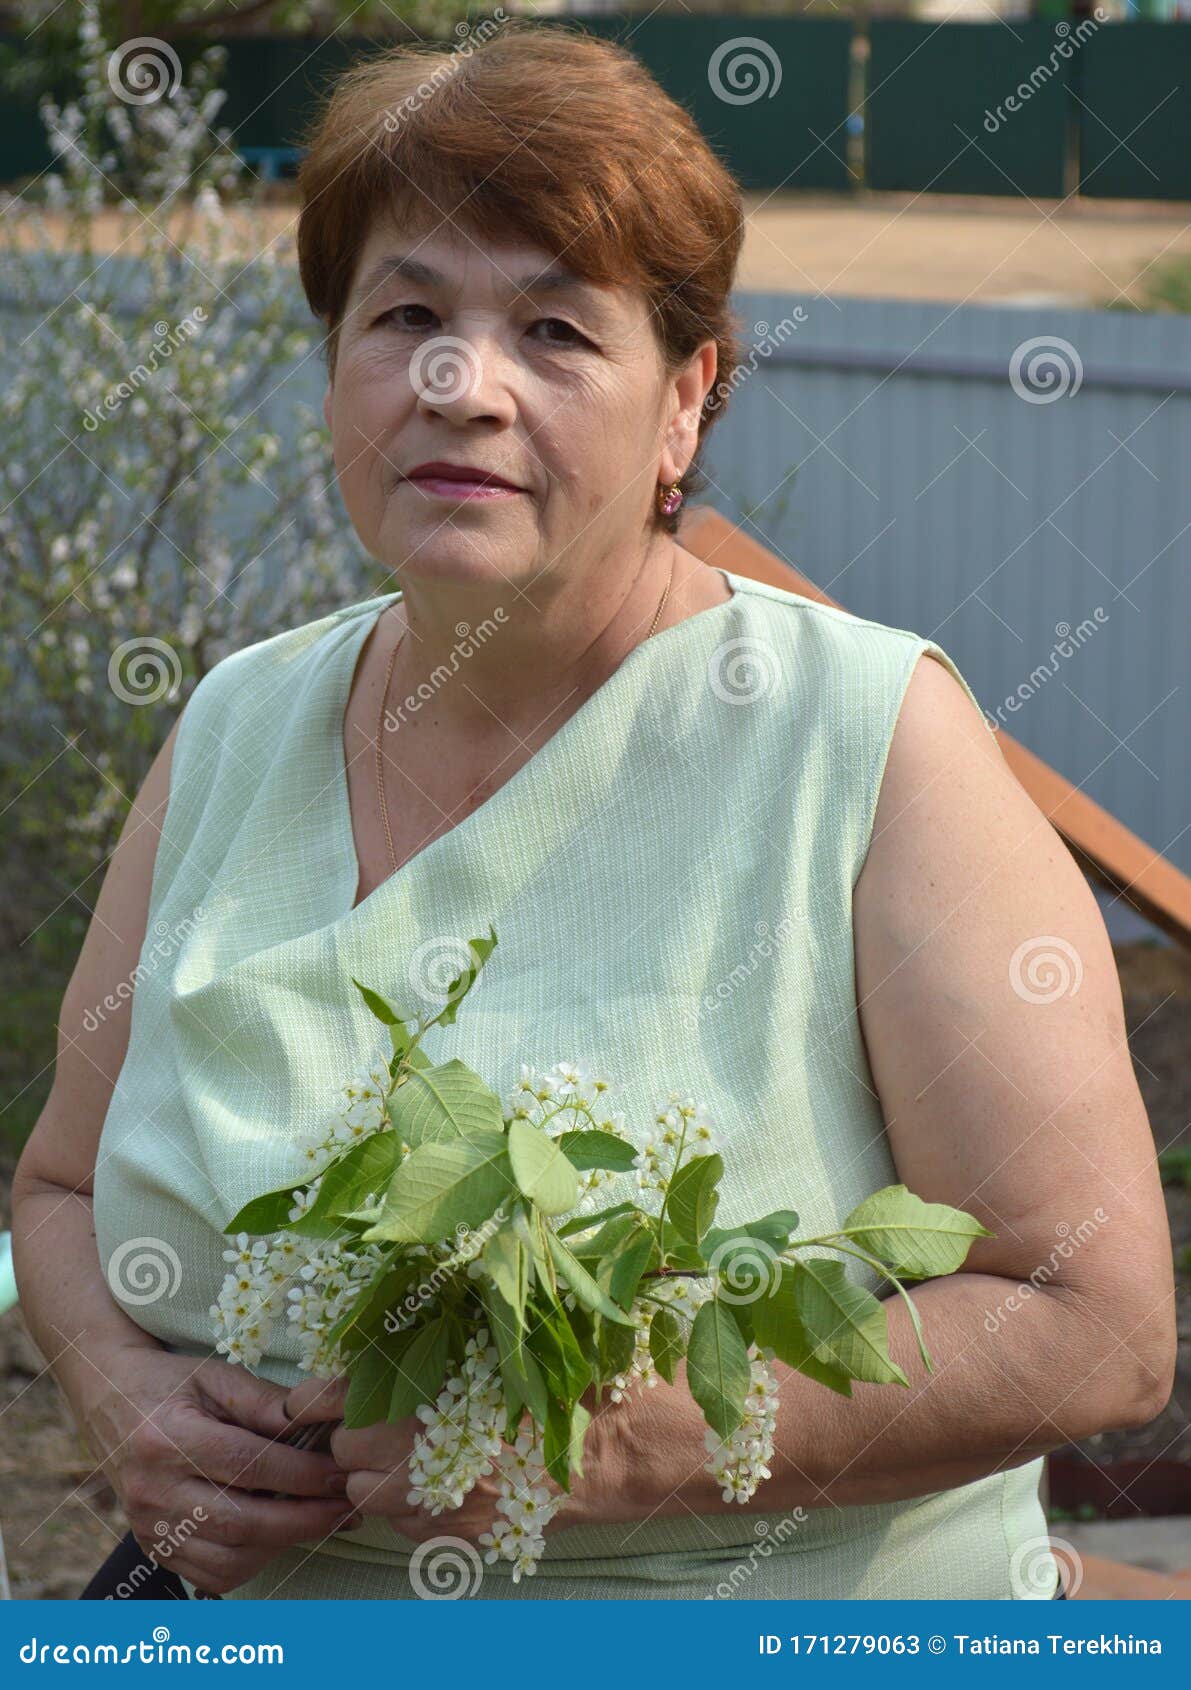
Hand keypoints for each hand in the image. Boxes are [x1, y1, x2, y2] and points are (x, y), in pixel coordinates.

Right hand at [78, 1344, 363, 1594]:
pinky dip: (253, 1563)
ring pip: (227, 1557)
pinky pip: (209, 1574)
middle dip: (304, 1519)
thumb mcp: (216, 1376)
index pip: (246, 1465)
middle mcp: (152, 1490)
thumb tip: (319, 1421)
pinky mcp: (152, 1546)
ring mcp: (148, 1526)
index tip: (342, 1474)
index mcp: (166, 1439)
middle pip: (240, 1521)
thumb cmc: (170, 1383)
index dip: (301, 1474)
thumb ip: (264, 1401)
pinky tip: (280, 1537)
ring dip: (284, 1545)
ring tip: (322, 1521)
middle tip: (346, 1507)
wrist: (109, 1401)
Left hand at [283, 1372, 639, 1544]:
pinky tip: (447, 1483)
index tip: (309, 1400)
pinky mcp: (445, 1535)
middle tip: (386, 1423)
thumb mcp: (487, 1341)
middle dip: (356, 1438)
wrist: (604, 1446)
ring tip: (415, 1456)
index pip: (332, 1397)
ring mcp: (428, 1499)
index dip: (315, 1398)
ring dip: (377, 1478)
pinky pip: (400, 1524)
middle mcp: (413, 1448)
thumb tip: (368, 1330)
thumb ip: (426, 1338)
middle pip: (343, 1450)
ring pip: (364, 1494)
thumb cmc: (547, 1380)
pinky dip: (411, 1507)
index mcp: (418, 1390)